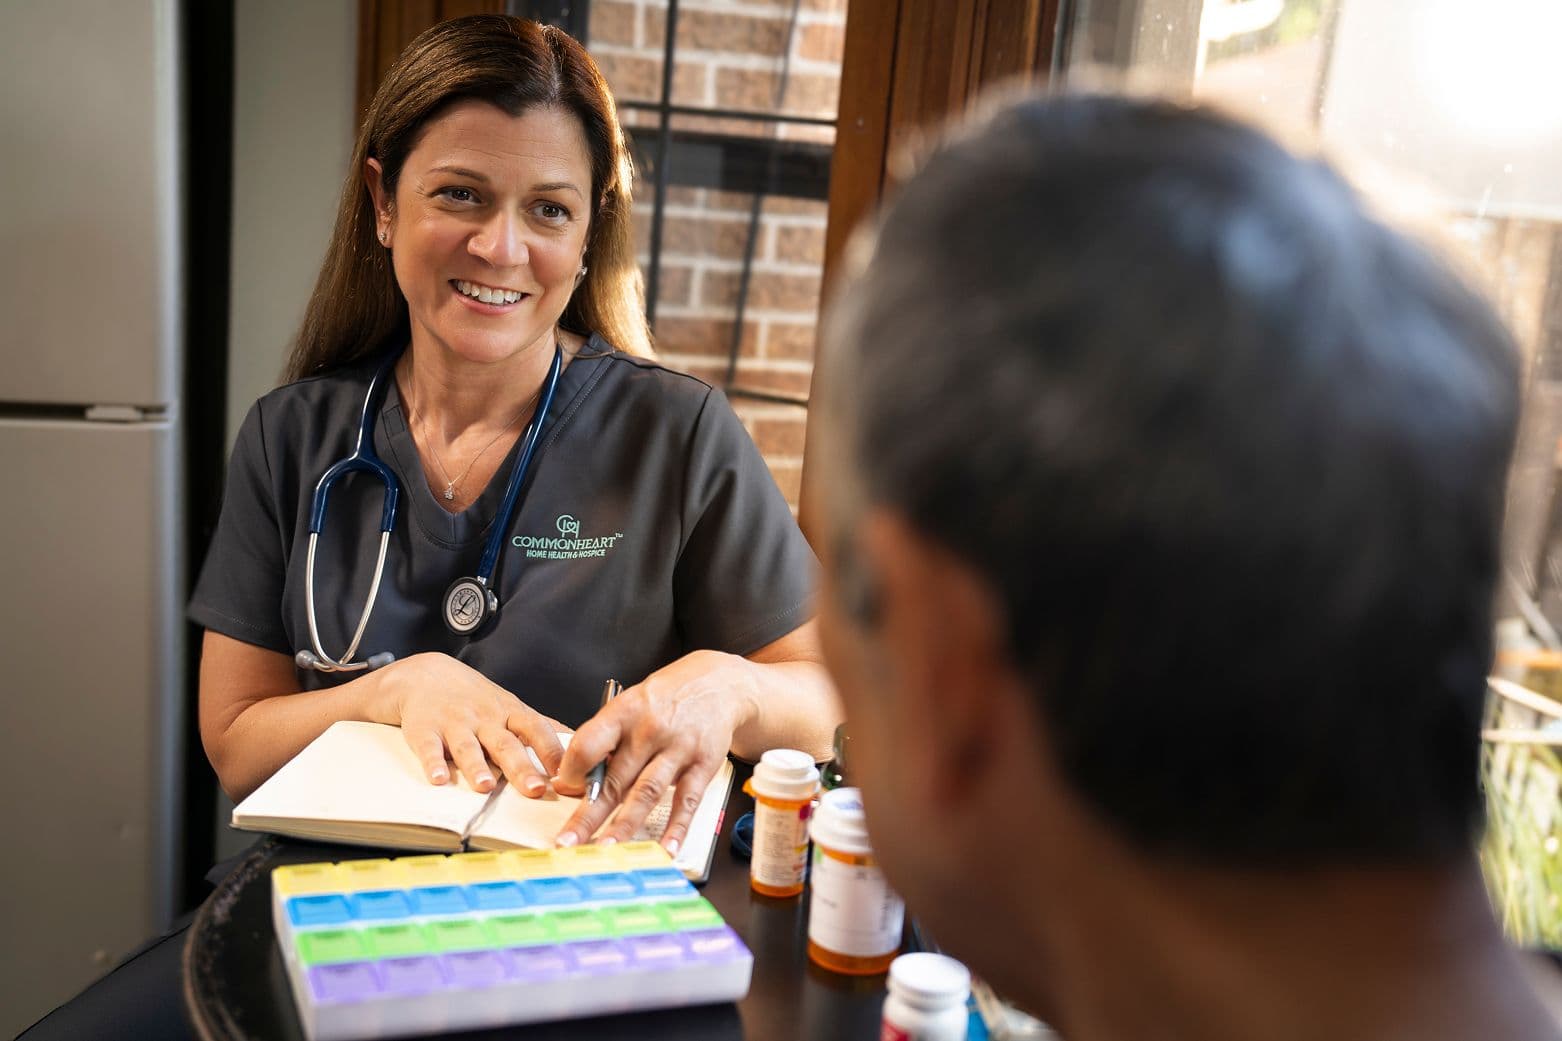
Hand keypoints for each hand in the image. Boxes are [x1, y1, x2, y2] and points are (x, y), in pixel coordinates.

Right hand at [380, 652, 565, 795]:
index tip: (567, 772)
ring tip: (486, 787)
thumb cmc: (475, 699)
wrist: (426, 675)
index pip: (536, 729)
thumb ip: (538, 727)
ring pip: (468, 747)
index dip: (552, 750)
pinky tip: (438, 779)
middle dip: (521, 767)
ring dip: (477, 767)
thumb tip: (574, 741)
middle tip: (535, 789)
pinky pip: (429, 748)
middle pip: (505, 744)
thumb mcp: (510, 706)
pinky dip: (433, 763)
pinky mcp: (425, 730)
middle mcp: (485, 718)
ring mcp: (455, 723)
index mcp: (509, 713)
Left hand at [551, 650, 756, 853]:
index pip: (590, 744)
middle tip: (568, 843)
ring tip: (606, 851)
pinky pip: (687, 801)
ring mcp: (678, 748)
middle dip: (588, 815)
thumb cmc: (665, 698)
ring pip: (646, 793)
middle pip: (614, 779)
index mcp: (624, 712)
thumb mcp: (630, 705)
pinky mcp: (703, 765)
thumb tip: (570, 781)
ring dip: (624, 825)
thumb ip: (603, 740)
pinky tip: (665, 849)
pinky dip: (676, 828)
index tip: (561, 790)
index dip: (572, 770)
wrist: (717, 683)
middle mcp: (650, 730)